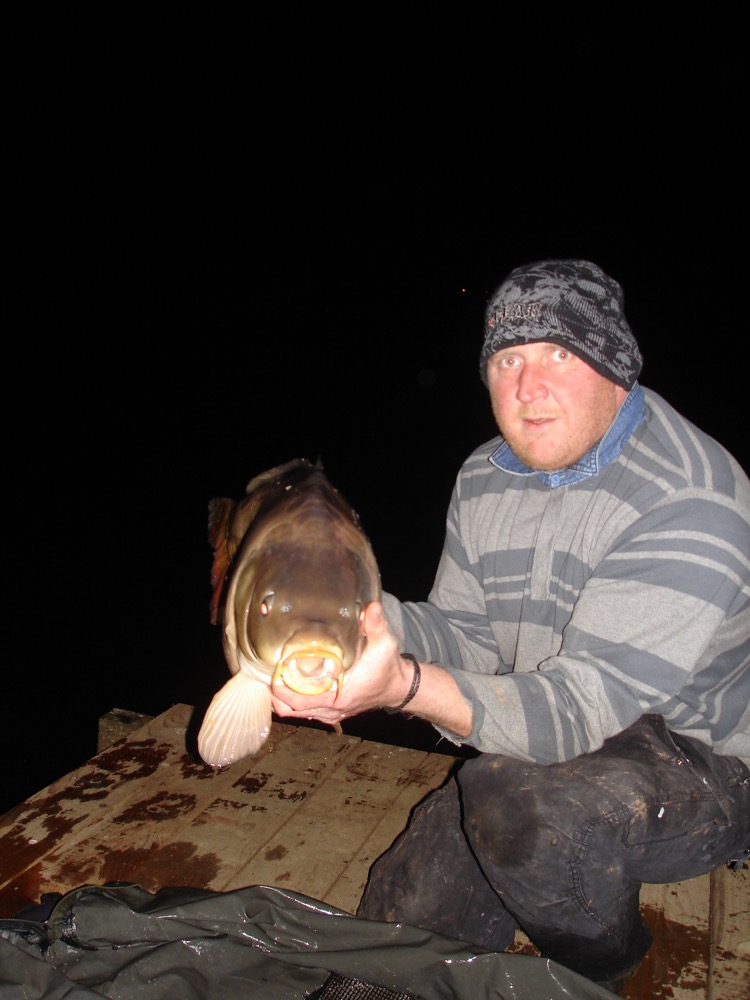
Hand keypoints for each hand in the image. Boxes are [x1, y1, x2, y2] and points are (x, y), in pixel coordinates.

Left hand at [270, 601, 405, 723]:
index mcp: (340, 695)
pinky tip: (285, 684)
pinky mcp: (330, 712)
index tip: (271, 672)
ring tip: (271, 676)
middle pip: (292, 709)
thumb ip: (376, 625)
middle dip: (275, 694)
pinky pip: (304, 711)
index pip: (301, 700)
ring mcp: (331, 713)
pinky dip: (292, 701)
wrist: (397, 687)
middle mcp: (332, 708)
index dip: (282, 689)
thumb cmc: (387, 666)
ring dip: (282, 698)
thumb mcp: (384, 643)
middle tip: (265, 671)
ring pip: (296, 712)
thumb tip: (370, 607)